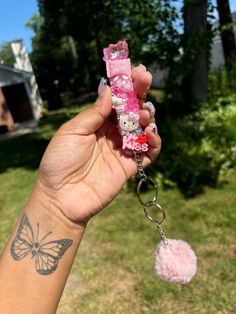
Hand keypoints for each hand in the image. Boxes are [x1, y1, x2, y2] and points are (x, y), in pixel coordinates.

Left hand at [33, 66, 160, 224]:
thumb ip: (94, 112)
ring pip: (143, 129)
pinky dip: (155, 142)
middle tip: (146, 79)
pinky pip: (149, 153)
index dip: (126, 86)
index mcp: (96, 123)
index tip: (136, 71)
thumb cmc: (60, 162)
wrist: (61, 198)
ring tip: (144, 114)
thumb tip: (110, 90)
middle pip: (131, 111)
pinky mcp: (130, 167)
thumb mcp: (72, 131)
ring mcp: (122, 150)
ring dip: (147, 116)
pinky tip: (151, 133)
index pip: (116, 101)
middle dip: (140, 93)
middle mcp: (111, 133)